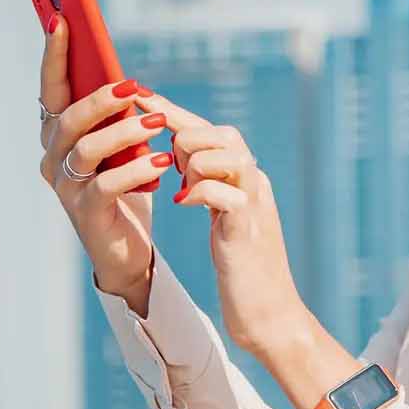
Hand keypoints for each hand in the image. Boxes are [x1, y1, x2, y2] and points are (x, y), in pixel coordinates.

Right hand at [37, 12, 170, 298]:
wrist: (128, 248)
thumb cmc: (126, 187)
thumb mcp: (122, 145)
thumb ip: (116, 116)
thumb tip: (126, 81)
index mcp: (58, 135)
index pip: (51, 89)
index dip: (54, 55)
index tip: (62, 19)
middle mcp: (52, 158)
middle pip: (68, 119)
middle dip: (101, 98)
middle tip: (134, 87)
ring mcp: (65, 187)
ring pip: (87, 149)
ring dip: (125, 132)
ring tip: (158, 124)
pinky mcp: (85, 213)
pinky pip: (105, 184)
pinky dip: (135, 169)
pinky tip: (160, 161)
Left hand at [146, 92, 304, 355]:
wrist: (269, 314)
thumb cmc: (241, 267)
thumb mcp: (221, 216)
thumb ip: (207, 184)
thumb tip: (178, 156)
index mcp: (245, 177)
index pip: (209, 130)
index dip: (172, 112)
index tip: (139, 95)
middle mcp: (255, 183)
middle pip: (223, 133)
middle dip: (187, 139)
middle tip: (171, 164)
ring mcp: (255, 204)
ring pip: (225, 154)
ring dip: (194, 164)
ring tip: (182, 185)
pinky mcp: (248, 229)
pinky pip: (224, 193)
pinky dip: (199, 191)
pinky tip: (184, 202)